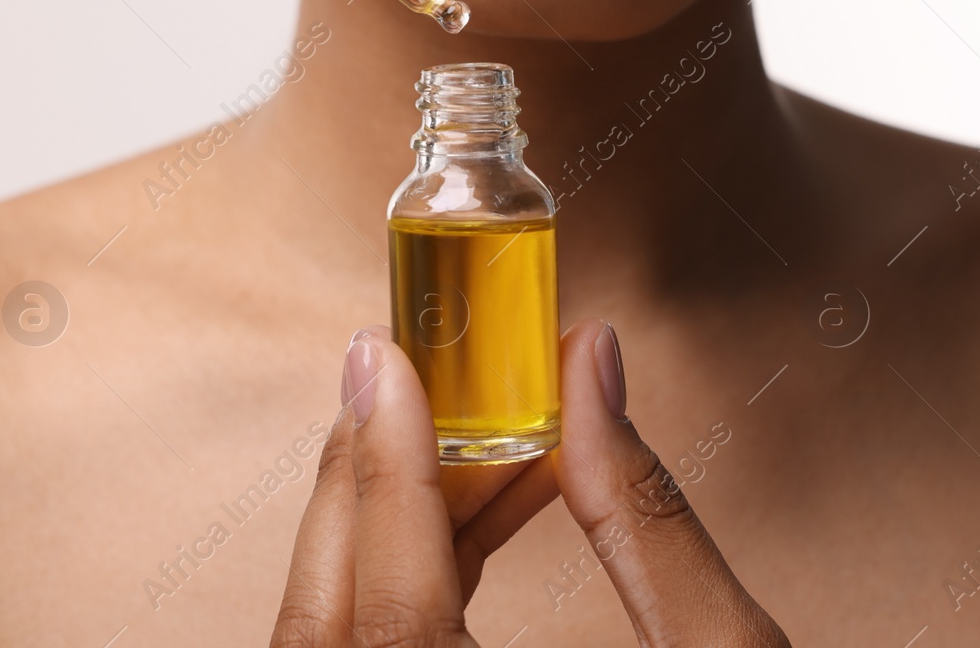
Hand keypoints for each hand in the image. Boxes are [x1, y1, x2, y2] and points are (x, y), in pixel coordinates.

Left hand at [270, 321, 788, 646]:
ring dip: (390, 528)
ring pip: (333, 644)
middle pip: (332, 629)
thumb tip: (592, 368)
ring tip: (475, 439)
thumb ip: (646, 511)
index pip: (396, 615)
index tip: (381, 360)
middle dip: (365, 484)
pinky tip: (482, 514)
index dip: (382, 472)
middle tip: (405, 376)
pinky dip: (414, 579)